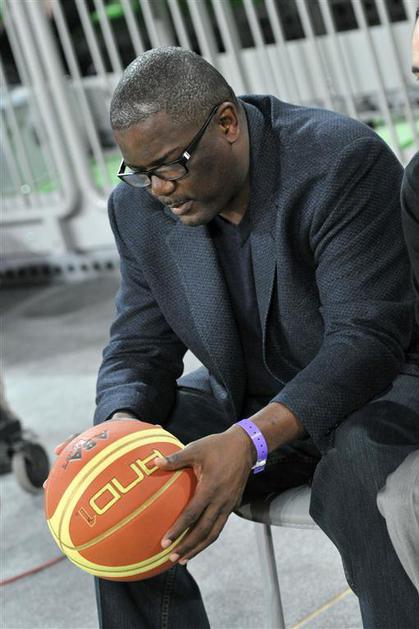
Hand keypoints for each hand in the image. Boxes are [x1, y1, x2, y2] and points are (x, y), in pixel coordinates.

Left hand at [154, 426, 254, 563]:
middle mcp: (221, 500)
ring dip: (198, 547)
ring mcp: (229, 504)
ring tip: (184, 559)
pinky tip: (199, 542)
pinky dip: (208, 537)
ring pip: (214, 533)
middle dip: (187, 547)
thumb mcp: (196, 449)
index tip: (165, 543)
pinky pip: (220, 526)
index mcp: (210, 488)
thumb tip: (153, 463)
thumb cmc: (217, 446)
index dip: (178, 530)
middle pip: (204, 531)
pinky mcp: (233, 504)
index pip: (192, 515)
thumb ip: (176, 458)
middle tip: (172, 559)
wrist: (245, 445)